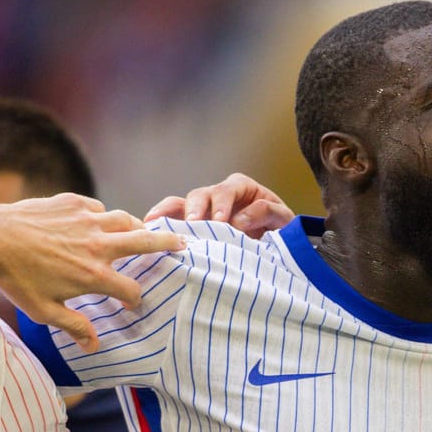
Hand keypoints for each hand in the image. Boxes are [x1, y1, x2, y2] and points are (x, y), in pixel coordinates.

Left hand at [0, 194, 184, 351]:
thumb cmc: (15, 277)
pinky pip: (99, 209)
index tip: (132, 304)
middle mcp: (98, 245)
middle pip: (146, 243)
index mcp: (94, 275)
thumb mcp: (43, 311)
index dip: (135, 300)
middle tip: (182, 245)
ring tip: (145, 232)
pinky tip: (99, 224)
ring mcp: (87, 220)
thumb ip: (74, 327)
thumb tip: (95, 346)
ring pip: (126, 219)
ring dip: (138, 227)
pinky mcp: (73, 203)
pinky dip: (104, 217)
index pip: (132, 290)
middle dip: (168, 245)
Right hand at [144, 172, 293, 239]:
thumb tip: (239, 220)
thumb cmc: (279, 228)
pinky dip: (161, 220)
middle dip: (195, 210)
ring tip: (160, 226)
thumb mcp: (282, 219)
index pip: (227, 190)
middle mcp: (218, 194)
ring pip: (181, 204)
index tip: (220, 222)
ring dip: (171, 215)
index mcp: (241, 188)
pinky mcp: (193, 223)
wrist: (275, 244)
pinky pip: (173, 217)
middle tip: (193, 226)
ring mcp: (203, 208)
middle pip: (200, 195)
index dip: (222, 205)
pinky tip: (149, 226)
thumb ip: (266, 212)